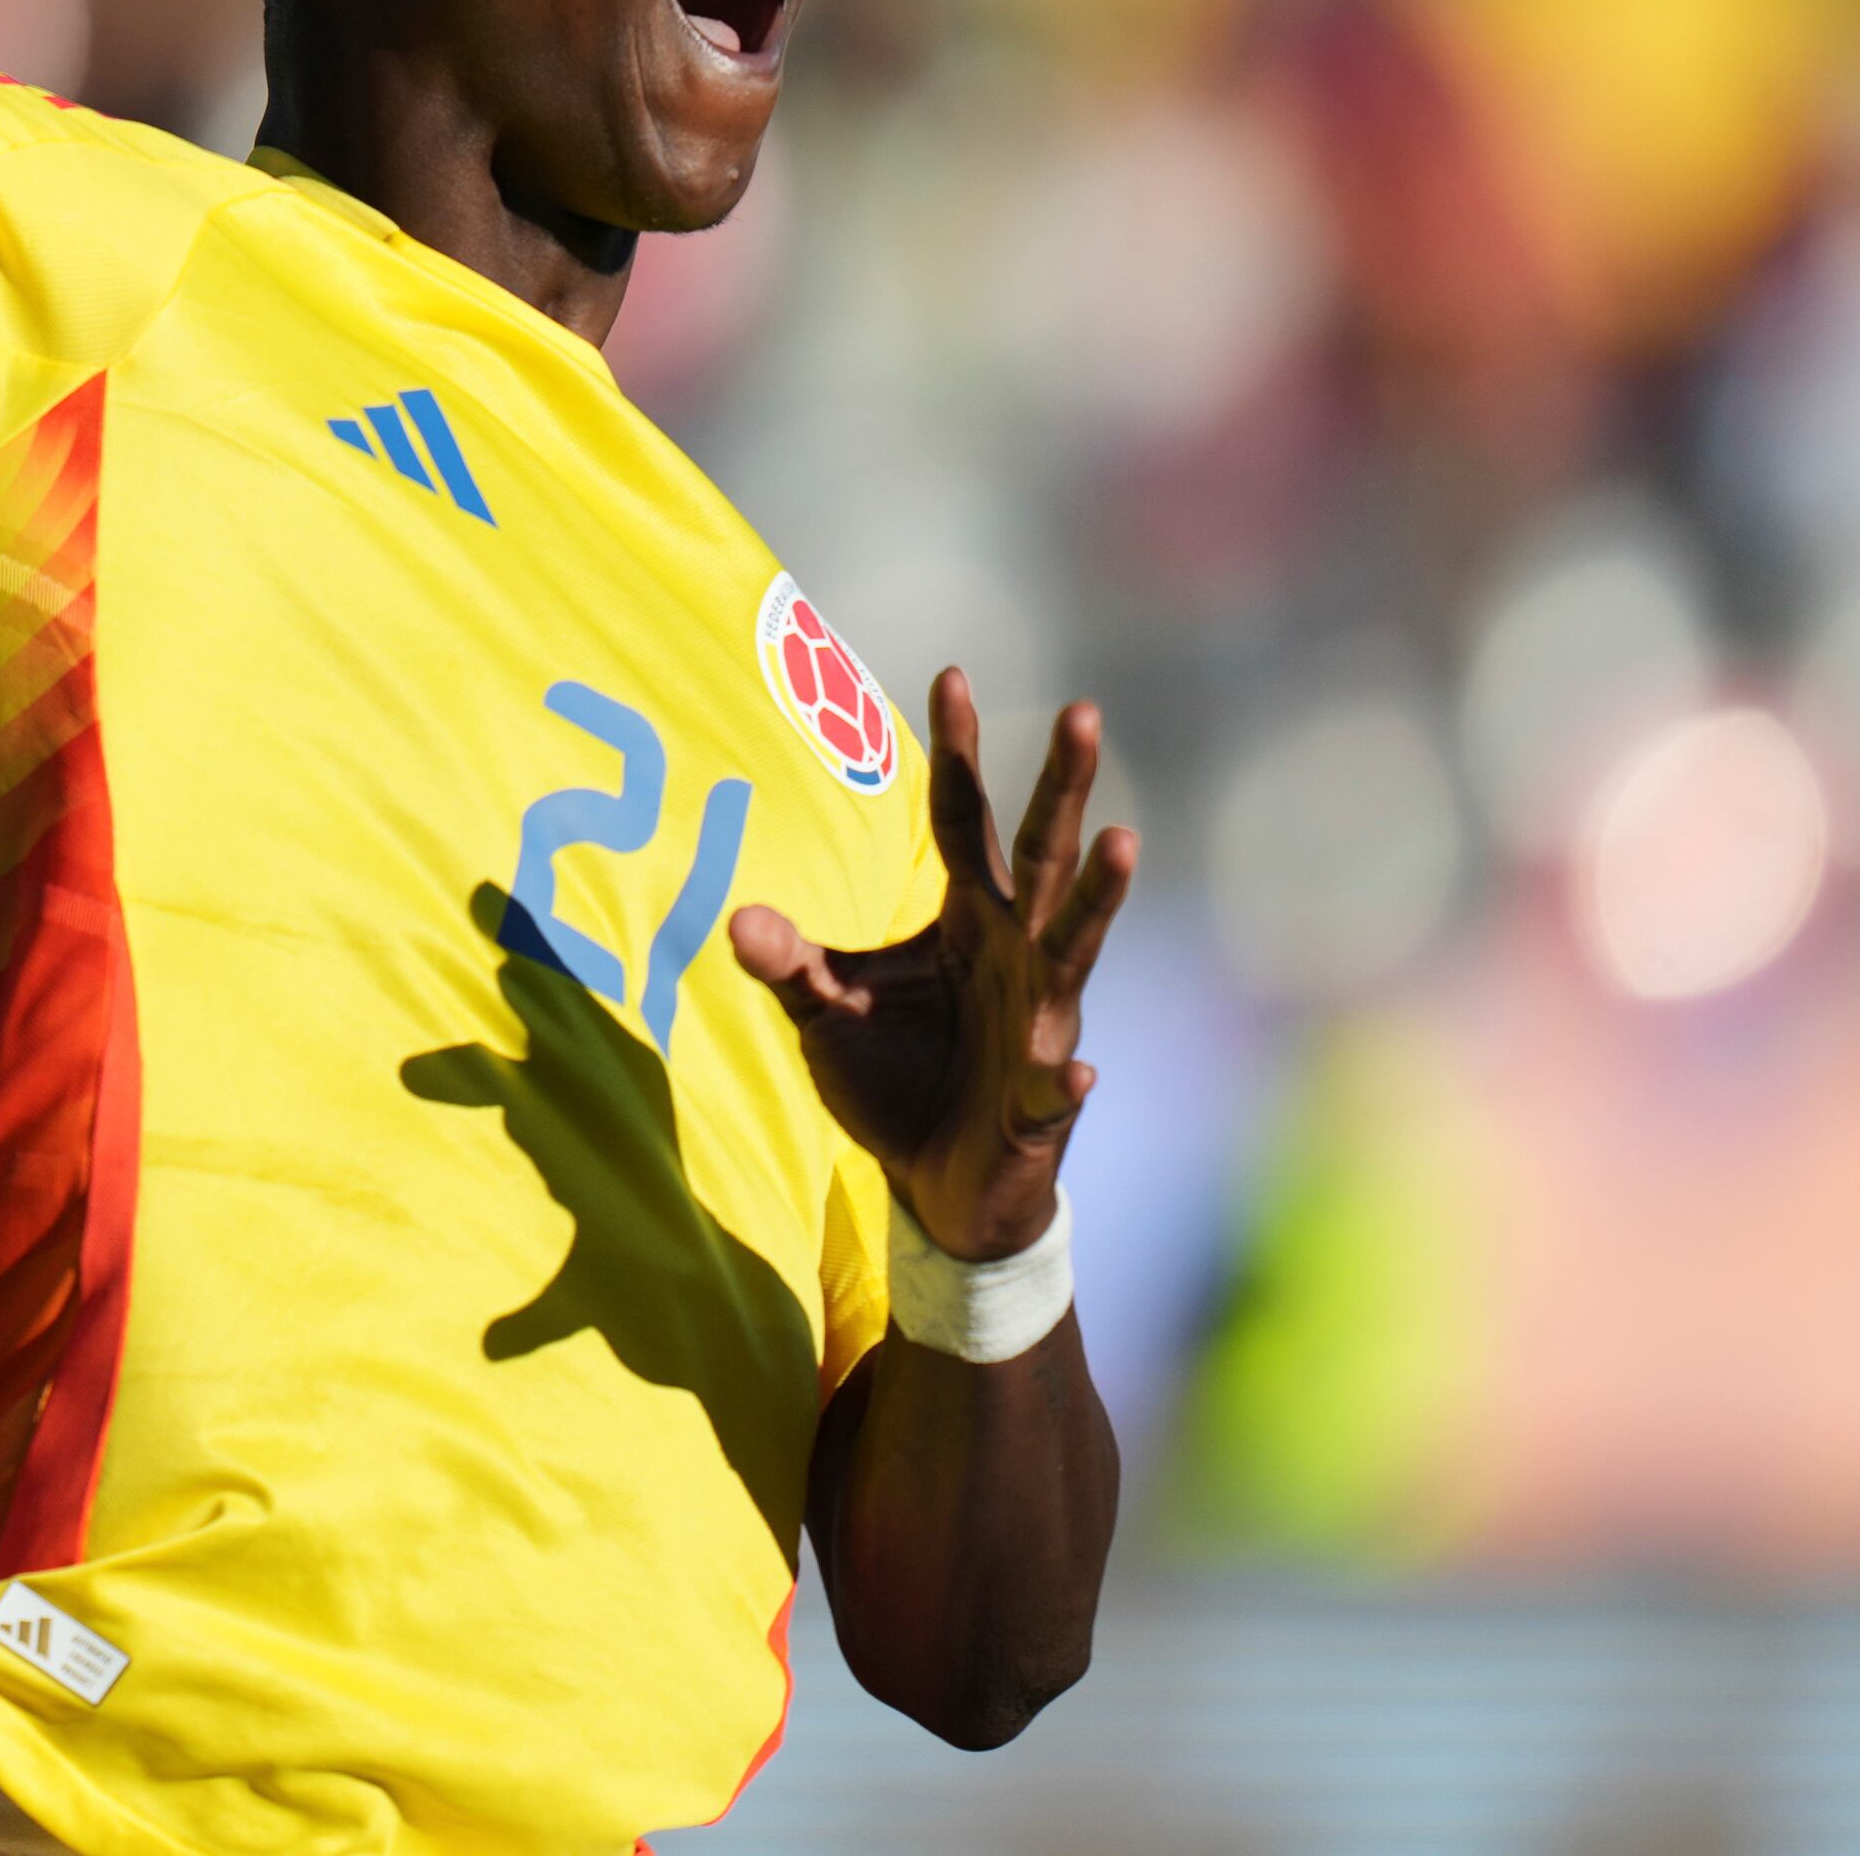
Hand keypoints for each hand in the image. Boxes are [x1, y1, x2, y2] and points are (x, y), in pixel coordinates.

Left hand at [732, 672, 1133, 1264]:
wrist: (938, 1189)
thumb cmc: (896, 1082)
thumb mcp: (827, 1012)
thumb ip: (790, 963)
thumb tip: (736, 920)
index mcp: (970, 918)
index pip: (963, 819)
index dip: (957, 751)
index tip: (950, 671)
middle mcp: (1017, 954)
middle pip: (1042, 855)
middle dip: (1063, 785)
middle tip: (1083, 709)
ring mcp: (1039, 1024)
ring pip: (1073, 948)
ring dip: (1099, 898)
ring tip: (1123, 841)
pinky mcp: (1041, 1104)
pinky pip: (1056, 1087)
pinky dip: (1064, 1079)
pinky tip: (1076, 1071)